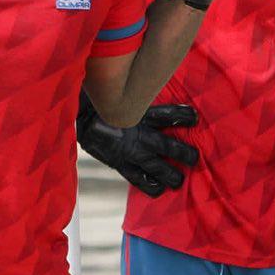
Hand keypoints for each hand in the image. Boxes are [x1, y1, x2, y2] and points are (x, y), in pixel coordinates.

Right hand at [76, 92, 198, 196]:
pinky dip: (149, 185)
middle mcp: (138, 135)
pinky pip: (137, 179)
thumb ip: (140, 97)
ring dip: (170, 174)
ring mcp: (129, 152)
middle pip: (167, 146)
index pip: (168, 115)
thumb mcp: (124, 95)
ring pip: (156, 167)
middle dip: (183, 153)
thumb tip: (153, 84)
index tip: (195, 117)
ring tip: (179, 181)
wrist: (79, 116)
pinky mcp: (119, 163)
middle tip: (194, 158)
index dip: (183, 116)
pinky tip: (158, 190)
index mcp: (140, 115)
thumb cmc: (103, 102)